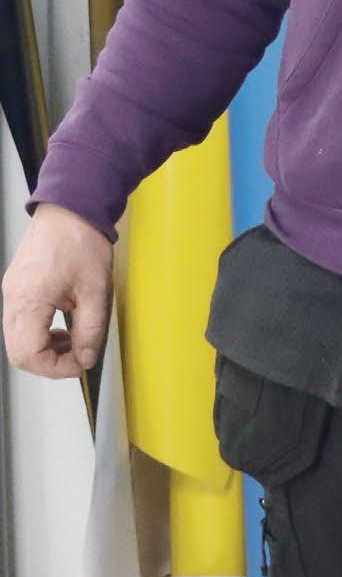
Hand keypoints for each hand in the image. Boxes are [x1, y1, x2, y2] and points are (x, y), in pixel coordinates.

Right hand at [3, 203, 110, 378]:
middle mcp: (12, 299)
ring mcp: (11, 293)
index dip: (56, 368)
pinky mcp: (17, 287)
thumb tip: (86, 357)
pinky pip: (22, 322)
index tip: (81, 365)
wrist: (72, 207)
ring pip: (18, 339)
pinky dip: (41, 331)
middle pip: (19, 351)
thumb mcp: (96, 290)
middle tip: (78, 357)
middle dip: (49, 361)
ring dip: (46, 347)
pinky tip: (65, 325)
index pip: (29, 355)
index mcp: (28, 301)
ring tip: (76, 341)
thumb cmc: (82, 239)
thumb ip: (90, 329)